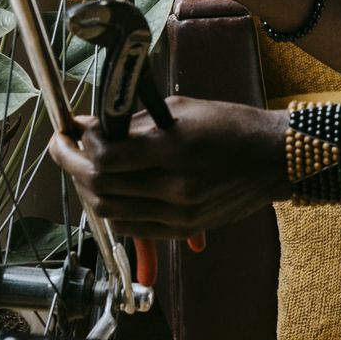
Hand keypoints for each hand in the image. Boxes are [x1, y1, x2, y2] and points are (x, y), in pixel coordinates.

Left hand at [50, 96, 290, 237]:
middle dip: (74, 167)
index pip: (106, 157)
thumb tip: (88, 125)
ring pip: (111, 212)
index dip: (81, 145)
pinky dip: (114, 210)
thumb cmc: (233, 125)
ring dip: (90, 191)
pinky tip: (112, 191)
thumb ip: (133, 121)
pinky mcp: (185, 229)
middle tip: (65, 149)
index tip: (75, 132)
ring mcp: (180, 213)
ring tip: (85, 171)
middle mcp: (175, 187)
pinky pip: (133, 227)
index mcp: (175, 149)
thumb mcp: (183, 110)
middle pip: (101, 187)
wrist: (275, 159)